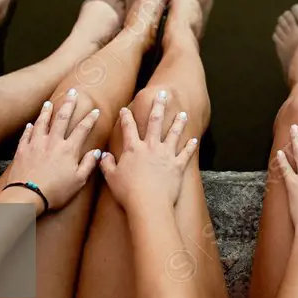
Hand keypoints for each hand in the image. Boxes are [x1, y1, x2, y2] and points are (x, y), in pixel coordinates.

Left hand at [4, 91, 102, 212]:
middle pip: (62, 118)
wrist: (27, 196)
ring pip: (42, 122)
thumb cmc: (55, 192)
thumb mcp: (78, 181)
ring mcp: (36, 144)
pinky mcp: (22, 150)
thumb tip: (97, 151)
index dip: (90, 118)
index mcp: (68, 149)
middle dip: (69, 104)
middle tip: (73, 92)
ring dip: (47, 111)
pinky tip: (31, 124)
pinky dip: (29, 128)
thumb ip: (88, 164)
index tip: (95, 110)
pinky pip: (26, 135)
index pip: (82, 129)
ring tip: (49, 103)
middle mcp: (53, 142)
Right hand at [100, 91, 197, 211]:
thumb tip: (103, 155)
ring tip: (182, 113)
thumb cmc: (128, 192)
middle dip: (158, 106)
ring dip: (178, 123)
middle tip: (163, 94)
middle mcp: (151, 147)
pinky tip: (194, 140)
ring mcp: (166, 155)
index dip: (126, 117)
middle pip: (155, 122)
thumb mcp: (111, 178)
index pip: (129, 128)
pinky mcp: (177, 166)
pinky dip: (190, 147)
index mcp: (133, 149)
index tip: (126, 109)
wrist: (149, 204)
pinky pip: (185, 154)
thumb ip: (107, 164)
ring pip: (173, 134)